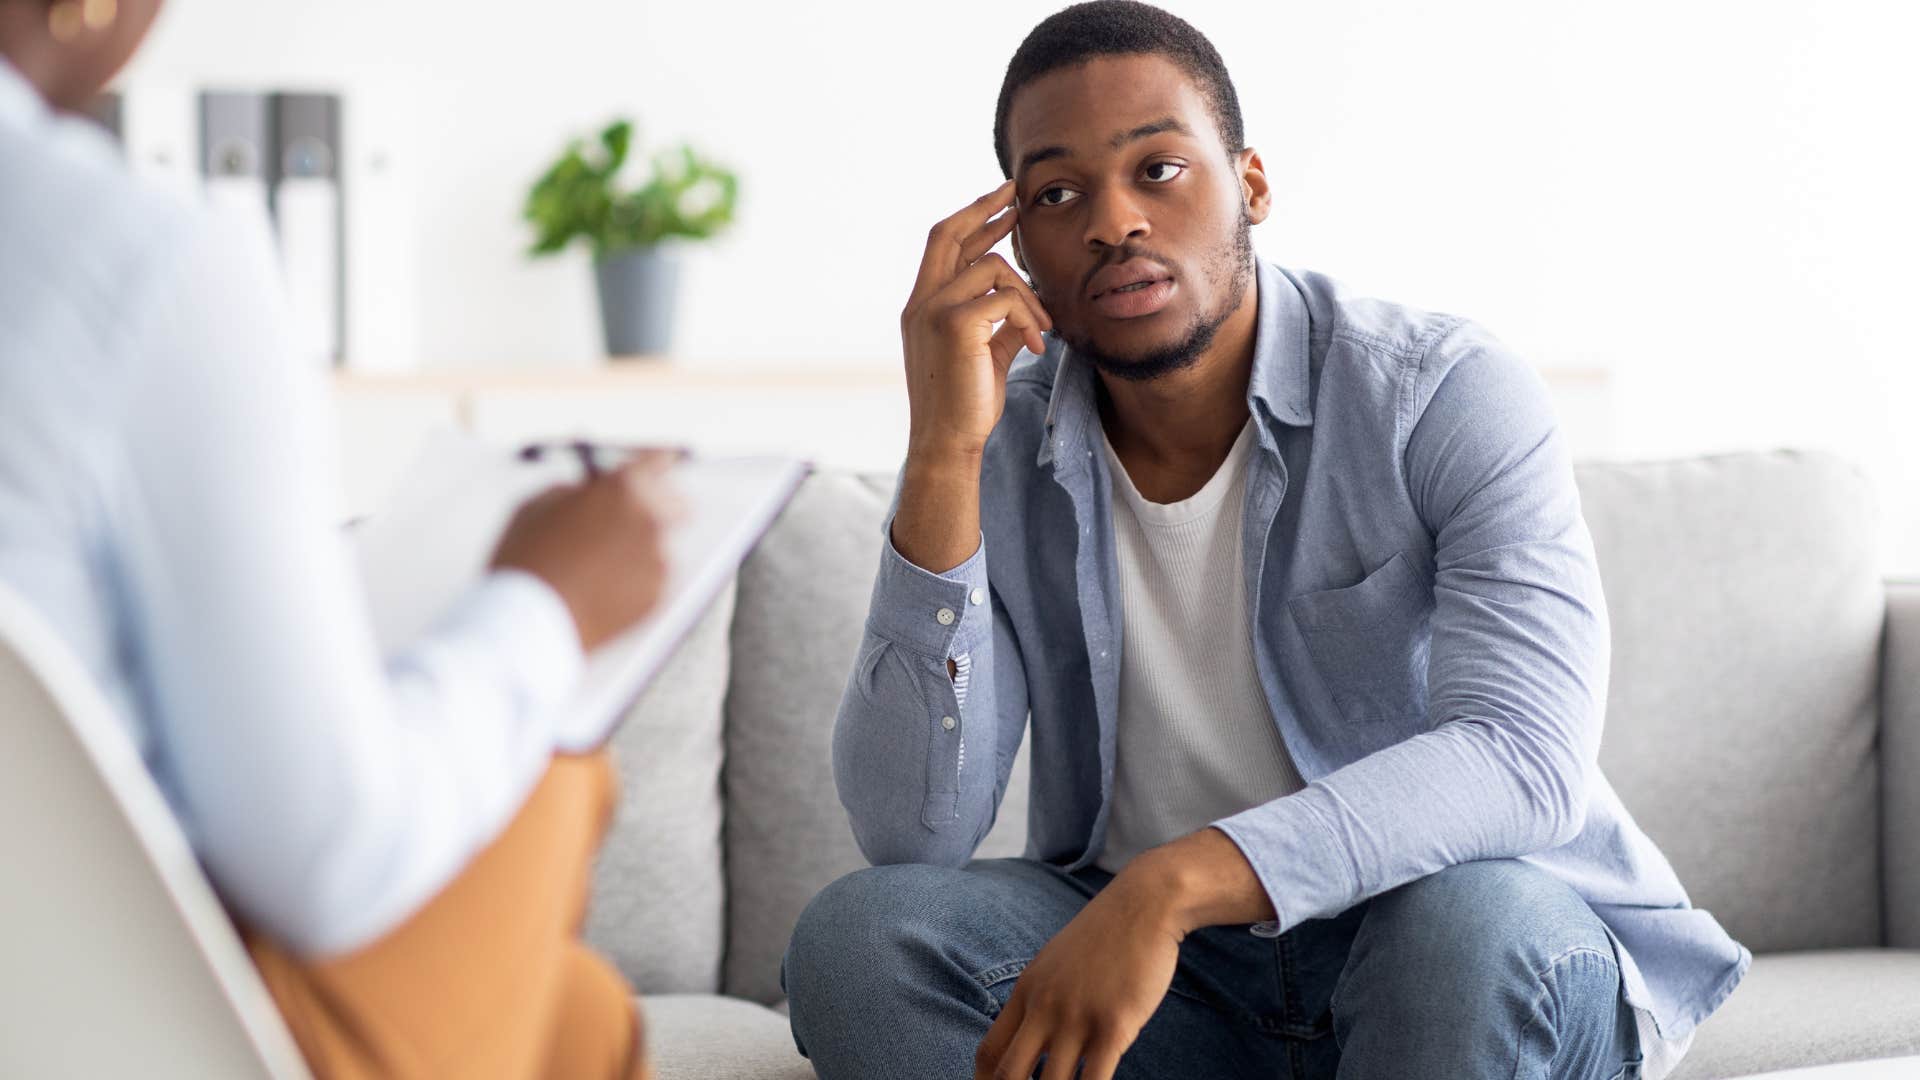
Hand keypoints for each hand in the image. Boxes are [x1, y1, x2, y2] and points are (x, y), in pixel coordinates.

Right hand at [489, 452, 683, 650]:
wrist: (528, 623)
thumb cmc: (525, 559)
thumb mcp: (538, 504)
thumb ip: (576, 490)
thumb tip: (592, 491)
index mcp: (623, 487)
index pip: (657, 460)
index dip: (655, 462)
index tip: (659, 465)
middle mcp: (650, 519)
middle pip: (676, 503)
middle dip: (658, 508)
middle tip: (633, 520)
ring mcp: (657, 559)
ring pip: (658, 546)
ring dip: (638, 550)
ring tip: (595, 569)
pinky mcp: (657, 595)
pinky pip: (650, 580)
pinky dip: (634, 582)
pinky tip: (599, 591)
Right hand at [889, 180, 1052, 573]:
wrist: (947, 443)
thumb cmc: (965, 405)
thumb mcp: (984, 354)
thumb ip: (998, 323)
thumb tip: (1025, 304)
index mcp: (921, 306)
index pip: (943, 246)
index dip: (973, 219)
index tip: (1003, 203)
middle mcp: (920, 302)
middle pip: (949, 233)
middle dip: (985, 208)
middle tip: (1017, 195)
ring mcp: (932, 311)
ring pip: (991, 268)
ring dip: (1027, 293)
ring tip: (1044, 327)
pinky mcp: (955, 325)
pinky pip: (1005, 299)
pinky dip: (1028, 317)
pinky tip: (1037, 345)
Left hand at [973, 830, 1274, 1079]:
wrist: (1143, 904)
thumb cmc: (1105, 936)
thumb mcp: (1055, 962)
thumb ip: (1040, 999)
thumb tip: (1032, 1036)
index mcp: (1026, 992)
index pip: (989, 1052)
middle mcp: (1044, 1007)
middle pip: (1010, 1075)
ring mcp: (1078, 1017)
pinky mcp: (1114, 1025)